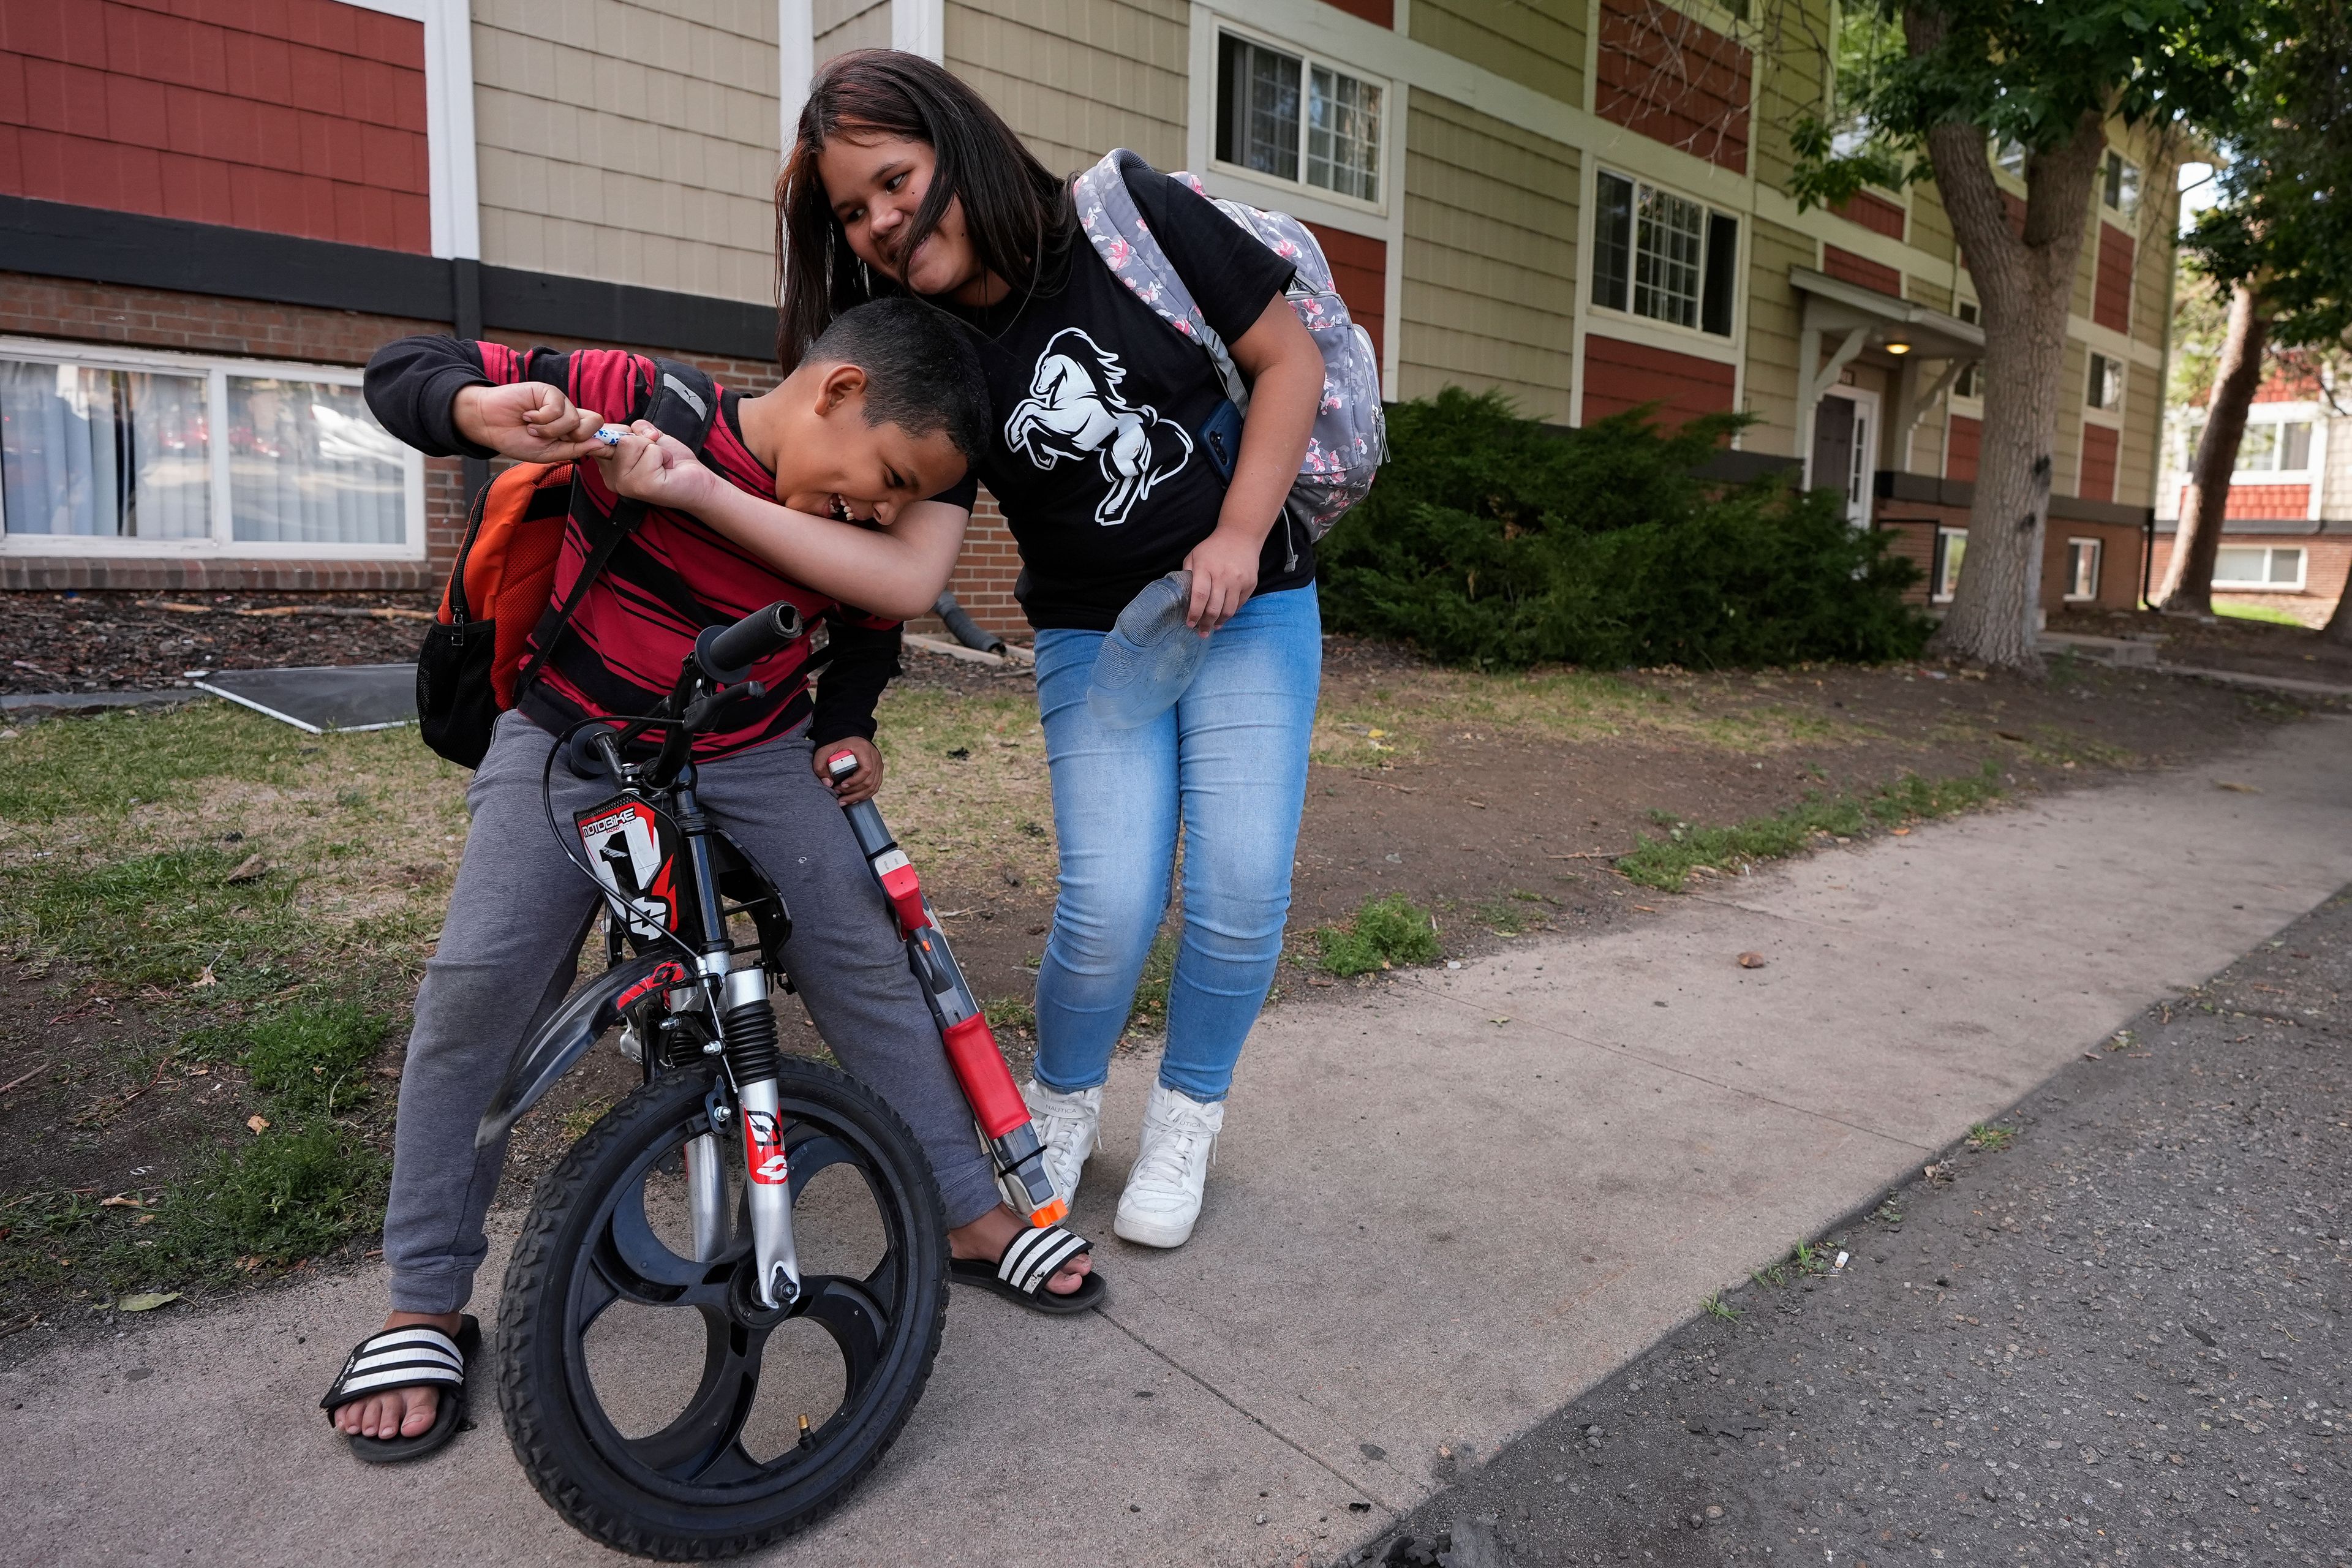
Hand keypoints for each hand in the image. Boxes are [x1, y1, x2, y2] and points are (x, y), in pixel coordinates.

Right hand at [452, 382, 605, 461]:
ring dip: (549, 430)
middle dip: (573, 437)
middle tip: (550, 438)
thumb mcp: (547, 453)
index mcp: (572, 430)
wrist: (489, 424)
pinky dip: (540, 418)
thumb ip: (573, 449)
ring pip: (573, 419)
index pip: (598, 431)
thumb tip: (599, 444)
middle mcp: (569, 414)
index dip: (597, 439)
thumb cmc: (516, 439)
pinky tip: (527, 416)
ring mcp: (560, 401)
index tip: (581, 448)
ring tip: (531, 428)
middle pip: (595, 422)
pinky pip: (557, 408)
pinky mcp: (548, 390)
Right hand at [593, 421, 716, 511]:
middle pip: (616, 436)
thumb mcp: (648, 437)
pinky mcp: (641, 486)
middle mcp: (611, 478)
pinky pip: (650, 452)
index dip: (615, 429)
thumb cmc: (671, 460)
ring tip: (661, 463)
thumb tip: (634, 432)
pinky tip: (666, 470)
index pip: (597, 436)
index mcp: (608, 466)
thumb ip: (633, 429)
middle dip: (641, 438)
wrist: (697, 481)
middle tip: (654, 455)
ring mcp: (624, 484)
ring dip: (654, 448)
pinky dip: (664, 455)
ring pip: (631, 442)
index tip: (635, 439)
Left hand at [815, 737, 884, 803]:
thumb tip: (827, 784)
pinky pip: (874, 787)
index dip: (855, 781)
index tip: (842, 785)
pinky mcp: (878, 771)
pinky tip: (853, 799)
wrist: (847, 736)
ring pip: (873, 786)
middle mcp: (875, 757)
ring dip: (858, 797)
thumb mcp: (824, 751)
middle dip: (854, 792)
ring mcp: (878, 764)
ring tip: (844, 801)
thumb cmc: (836, 743)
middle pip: (870, 781)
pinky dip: (864, 795)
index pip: (866, 769)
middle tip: (839, 796)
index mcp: (864, 749)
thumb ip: (820, 765)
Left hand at [1180, 522, 1261, 631]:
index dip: (1194, 613)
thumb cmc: (1213, 548)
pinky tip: (1223, 617)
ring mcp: (1238, 580)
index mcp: (1205, 568)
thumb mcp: (1194, 555)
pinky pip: (1239, 605)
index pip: (1199, 596)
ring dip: (1219, 622)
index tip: (1189, 624)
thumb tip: (1182, 597)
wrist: (1241, 536)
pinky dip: (1230, 613)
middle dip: (1205, 624)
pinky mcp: (1250, 584)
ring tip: (1212, 627)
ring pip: (1228, 610)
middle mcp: (1223, 575)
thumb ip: (1187, 575)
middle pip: (1214, 608)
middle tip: (1200, 632)